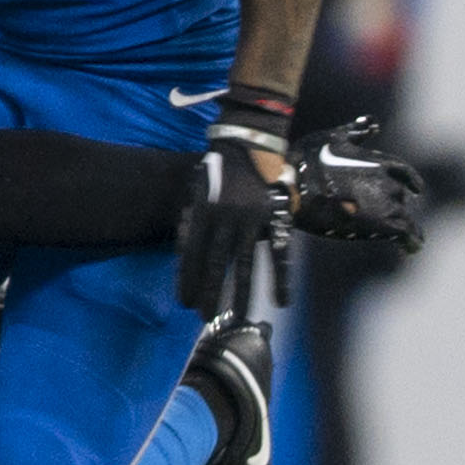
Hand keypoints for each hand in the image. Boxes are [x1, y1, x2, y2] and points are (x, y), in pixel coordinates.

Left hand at [175, 136, 290, 318]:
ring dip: (239, 293)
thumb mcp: (195, 193)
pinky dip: (281, 279)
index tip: (183, 302)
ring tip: (235, 317)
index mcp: (202, 213)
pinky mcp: (273, 221)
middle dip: (209, 292)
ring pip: (244, 264)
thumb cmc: (216, 171)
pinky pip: (278, 254)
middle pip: (215, 264)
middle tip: (205, 318)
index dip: (187, 280)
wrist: (248, 146)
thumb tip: (185, 254)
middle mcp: (225, 220)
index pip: (191, 254)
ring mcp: (251, 222)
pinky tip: (281, 301)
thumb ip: (190, 222)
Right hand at [287, 116, 425, 254]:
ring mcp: (385, 203)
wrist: (292, 188)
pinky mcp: (379, 224)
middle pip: (398, 196)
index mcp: (380, 162)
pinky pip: (405, 234)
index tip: (417, 189)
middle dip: (391, 203)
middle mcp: (388, 182)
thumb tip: (374, 123)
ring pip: (402, 216)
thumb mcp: (332, 137)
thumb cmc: (307, 160)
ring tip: (401, 238)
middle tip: (378, 213)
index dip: (412, 182)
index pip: (406, 174)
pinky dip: (410, 241)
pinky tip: (408, 248)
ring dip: (400, 224)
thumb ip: (356, 132)